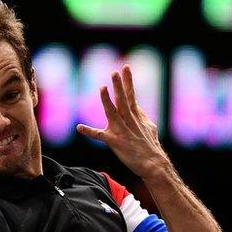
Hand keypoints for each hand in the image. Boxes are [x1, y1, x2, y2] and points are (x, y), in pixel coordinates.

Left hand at [76, 64, 169, 179]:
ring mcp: (121, 130)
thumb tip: (136, 106)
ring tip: (102, 88)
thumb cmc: (150, 146)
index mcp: (135, 116)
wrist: (152, 163)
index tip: (125, 68)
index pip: (131, 95)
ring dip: (107, 101)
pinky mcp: (115, 141)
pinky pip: (99, 135)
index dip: (128, 81)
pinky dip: (89, 131)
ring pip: (113, 112)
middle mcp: (129, 120)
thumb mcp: (149, 127)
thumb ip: (140, 115)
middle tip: (115, 72)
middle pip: (123, 100)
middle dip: (119, 86)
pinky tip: (79, 127)